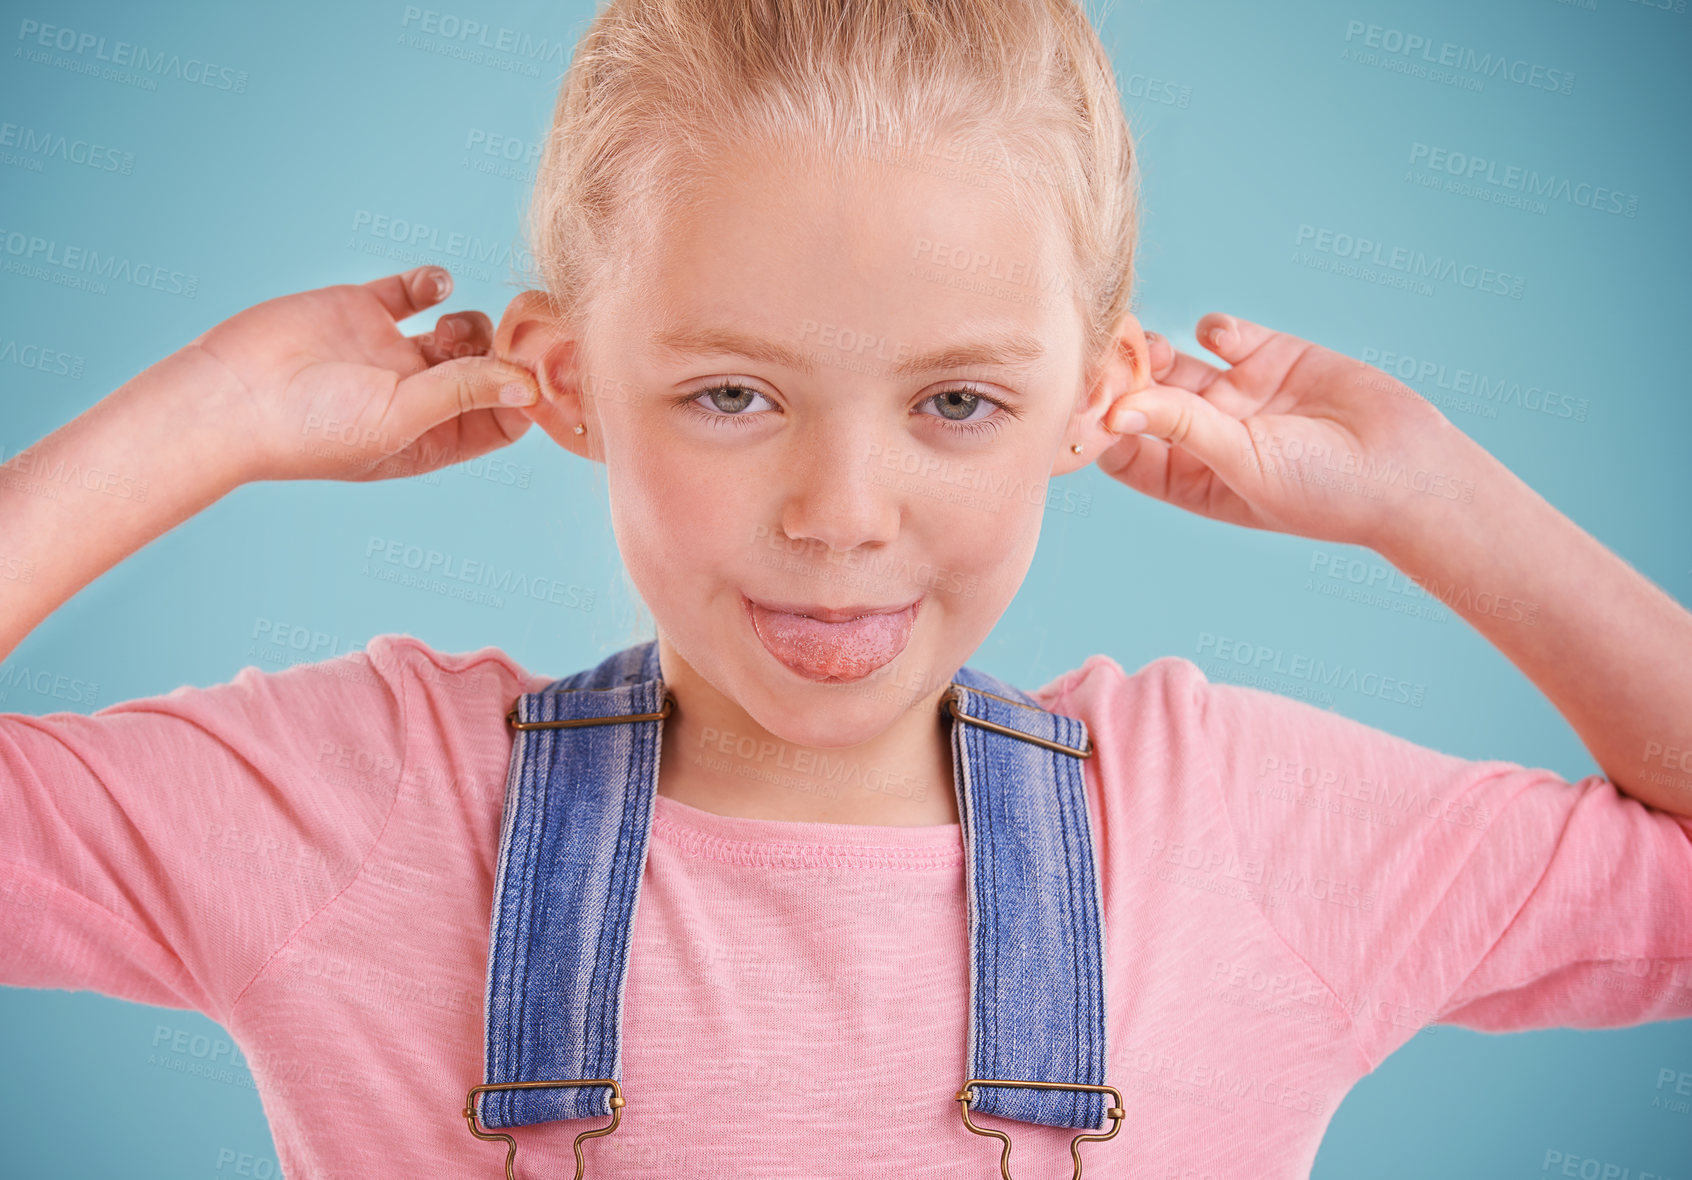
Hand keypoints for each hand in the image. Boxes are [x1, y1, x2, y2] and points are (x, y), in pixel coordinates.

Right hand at [177, 265, 541, 482]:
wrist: (230, 395)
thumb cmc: (310, 430)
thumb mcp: (400, 419)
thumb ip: (465, 393)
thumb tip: (530, 385)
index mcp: (432, 439)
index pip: (503, 419)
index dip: (526, 397)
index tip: (539, 372)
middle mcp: (418, 397)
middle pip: (490, 371)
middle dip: (506, 354)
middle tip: (514, 337)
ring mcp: (391, 353)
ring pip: (462, 331)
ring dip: (474, 323)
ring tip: (450, 331)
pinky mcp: (362, 311)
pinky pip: (414, 292)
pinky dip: (434, 283)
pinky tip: (433, 287)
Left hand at [1094, 313, 1472, 547]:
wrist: (1408, 470)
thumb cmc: (1323, 491)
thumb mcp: (1243, 463)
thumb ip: (1181, 428)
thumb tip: (1115, 410)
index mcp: (1188, 477)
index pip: (1122, 450)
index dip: (1100, 425)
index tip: (1085, 401)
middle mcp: (1205, 436)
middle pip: (1141, 399)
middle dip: (1122, 378)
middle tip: (1109, 356)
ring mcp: (1236, 395)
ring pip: (1174, 363)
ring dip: (1157, 350)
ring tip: (1153, 346)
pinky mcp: (1271, 358)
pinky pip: (1222, 335)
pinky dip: (1213, 329)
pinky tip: (1222, 340)